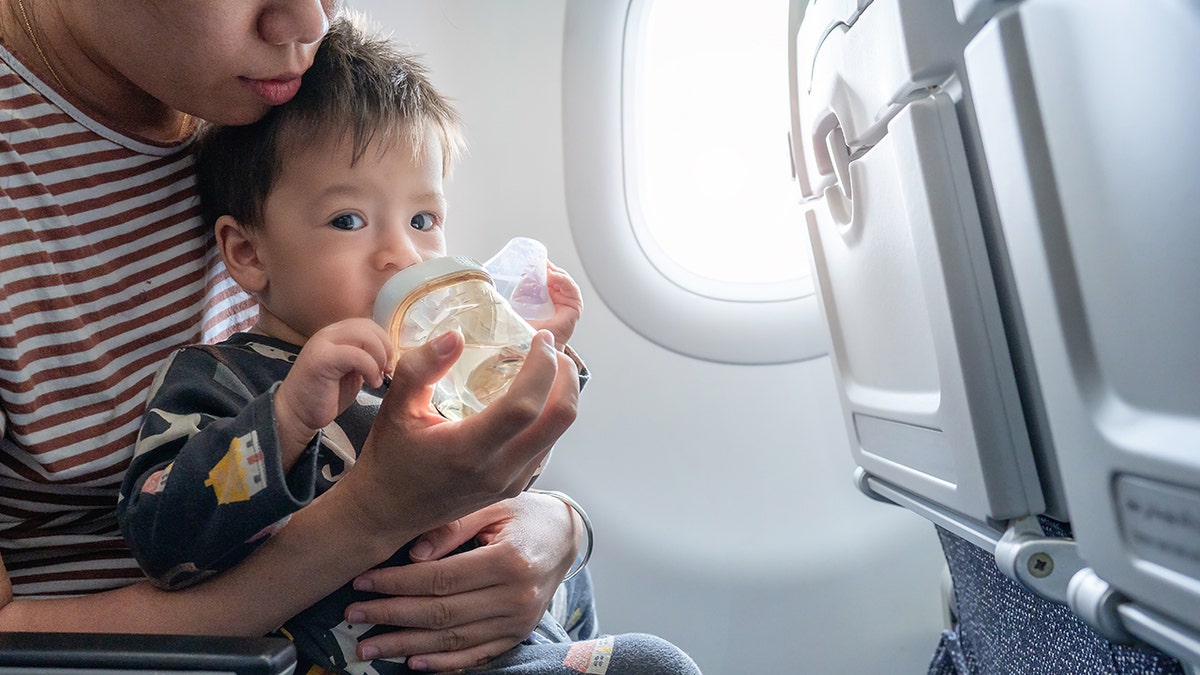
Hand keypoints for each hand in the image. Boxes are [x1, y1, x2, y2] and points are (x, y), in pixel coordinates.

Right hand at [273, 318, 391, 468]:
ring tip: (377, 378)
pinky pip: (356, 355)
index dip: (384, 342)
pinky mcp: (322, 359)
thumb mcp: (350, 371)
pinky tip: (370, 384)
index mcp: (336, 334)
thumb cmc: (325, 395)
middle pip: (369, 327)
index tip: (388, 364)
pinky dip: (370, 368)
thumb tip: (387, 354)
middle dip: (385, 349)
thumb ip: (364, 357)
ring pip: (365, 336)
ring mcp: (323, 344)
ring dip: (379, 358)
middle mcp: (328, 334)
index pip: (368, 325)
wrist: (296, 413)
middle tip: (386, 371)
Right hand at [338, 328, 578, 545]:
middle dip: (566, 377)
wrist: (389, 512)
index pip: (524, 406)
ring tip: (547, 366)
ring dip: (562, 394)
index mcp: (467, 450)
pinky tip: (534, 396)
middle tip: (553, 349)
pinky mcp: (517, 487)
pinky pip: (547, 445)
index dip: (542, 367)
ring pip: (559, 433)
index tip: (541, 338)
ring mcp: (512, 483)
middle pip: (559, 419)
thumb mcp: (395, 408)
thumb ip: (420, 367)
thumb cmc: (390, 458)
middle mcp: (498, 470)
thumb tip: (455, 335)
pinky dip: (550, 415)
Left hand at [344, 492, 580, 670]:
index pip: (440, 578)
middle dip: (391, 616)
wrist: (565, 538)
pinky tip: (412, 663)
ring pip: (452, 640)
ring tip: (367, 647)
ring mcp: (518, 622)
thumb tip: (411, 555)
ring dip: (405, 645)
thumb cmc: (523, 514)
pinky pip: (475, 655)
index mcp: (509, 561)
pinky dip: (442, 663)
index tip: (362, 582)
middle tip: (352, 616)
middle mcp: (516, 597)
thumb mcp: (492, 506)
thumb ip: (452, 526)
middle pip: (441, 613)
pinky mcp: (517, 635)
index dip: (397, 582)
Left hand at [528, 262, 582, 347]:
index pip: (544, 275)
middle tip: (536, 262)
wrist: (530, 344)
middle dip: (546, 268)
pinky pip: (572, 289)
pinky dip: (563, 280)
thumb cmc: (524, 326)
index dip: (539, 266)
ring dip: (554, 272)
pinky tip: (553, 277)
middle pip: (554, 275)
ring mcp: (565, 301)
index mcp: (542, 294)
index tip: (531, 259)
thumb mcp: (519, 300)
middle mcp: (555, 297)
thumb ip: (522, 286)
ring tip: (544, 269)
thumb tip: (520, 270)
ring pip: (563, 279)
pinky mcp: (574, 307)